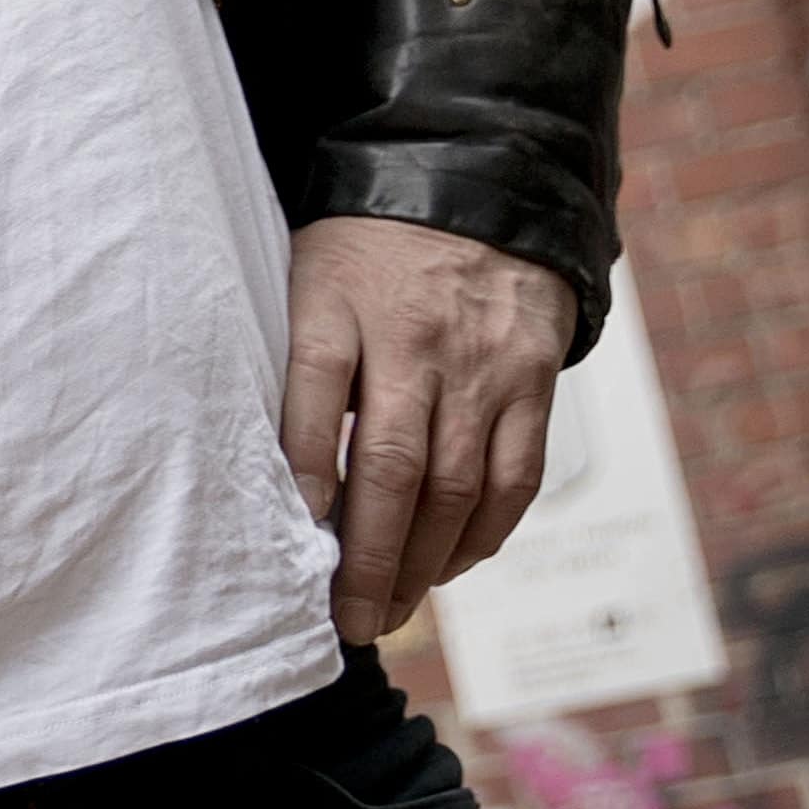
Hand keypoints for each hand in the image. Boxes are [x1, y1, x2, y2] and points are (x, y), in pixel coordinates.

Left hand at [289, 217, 577, 639]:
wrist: (479, 188)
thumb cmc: (366, 254)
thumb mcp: (308, 278)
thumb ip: (293, 363)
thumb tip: (276, 475)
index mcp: (339, 302)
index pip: (312, 392)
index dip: (299, 473)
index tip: (289, 544)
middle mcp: (416, 338)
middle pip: (390, 462)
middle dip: (367, 557)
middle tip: (349, 620)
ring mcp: (482, 363)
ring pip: (455, 484)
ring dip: (422, 563)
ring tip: (391, 610)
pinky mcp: (532, 379)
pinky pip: (514, 475)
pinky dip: (482, 534)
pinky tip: (448, 567)